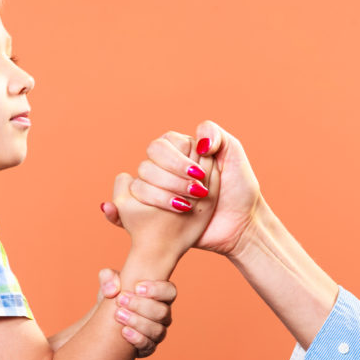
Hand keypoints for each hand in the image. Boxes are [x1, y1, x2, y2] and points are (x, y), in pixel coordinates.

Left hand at [97, 268, 178, 357]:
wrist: (103, 321)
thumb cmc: (113, 297)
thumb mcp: (108, 283)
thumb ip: (108, 278)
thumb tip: (112, 290)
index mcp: (160, 295)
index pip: (170, 291)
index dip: (157, 290)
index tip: (137, 287)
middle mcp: (163, 314)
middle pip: (163, 312)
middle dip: (141, 306)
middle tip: (121, 300)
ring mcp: (157, 332)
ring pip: (157, 330)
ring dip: (138, 322)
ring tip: (119, 315)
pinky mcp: (148, 347)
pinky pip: (149, 346)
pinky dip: (137, 339)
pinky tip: (124, 331)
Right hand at [103, 121, 261, 256]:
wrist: (243, 225)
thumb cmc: (241, 189)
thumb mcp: (234, 155)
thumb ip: (215, 135)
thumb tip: (194, 141)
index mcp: (183, 152)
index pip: (162, 145)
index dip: (176, 159)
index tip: (199, 173)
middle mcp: (169, 170)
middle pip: (147, 164)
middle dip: (171, 178)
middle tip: (196, 192)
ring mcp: (162, 192)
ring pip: (140, 184)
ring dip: (162, 195)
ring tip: (186, 207)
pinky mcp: (157, 214)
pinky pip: (128, 210)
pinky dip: (117, 210)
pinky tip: (116, 209)